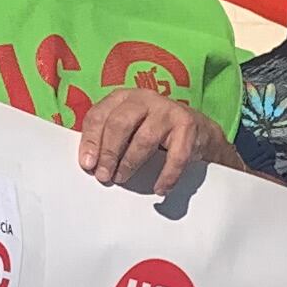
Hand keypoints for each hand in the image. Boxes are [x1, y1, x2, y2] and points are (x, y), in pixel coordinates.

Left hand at [78, 83, 208, 192]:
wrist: (198, 131)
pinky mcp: (188, 126)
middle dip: (108, 152)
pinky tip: (159, 188)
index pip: (99, 115)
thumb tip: (90, 163)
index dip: (91, 141)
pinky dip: (166, 175)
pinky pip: (176, 155)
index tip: (87, 164)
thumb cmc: (154, 131)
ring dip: (130, 163)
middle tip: (103, 175)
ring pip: (144, 139)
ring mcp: (168, 111)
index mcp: (123, 98)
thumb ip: (107, 138)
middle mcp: (145, 99)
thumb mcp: (128, 127)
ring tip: (122, 178)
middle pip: (119, 123)